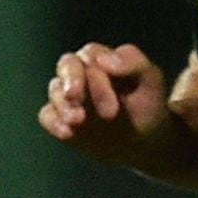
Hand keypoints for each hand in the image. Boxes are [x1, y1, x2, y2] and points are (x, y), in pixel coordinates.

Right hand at [37, 42, 175, 167]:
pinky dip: (54, 122)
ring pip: (55, 89)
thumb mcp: (151, 80)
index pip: (91, 56)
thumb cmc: (147, 103)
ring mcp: (69, 96)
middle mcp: (81, 72)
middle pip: (67, 65)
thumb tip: (105, 59)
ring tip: (78, 120)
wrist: (144, 140)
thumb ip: (133, 63)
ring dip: (63, 104)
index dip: (98, 78)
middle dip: (72, 81)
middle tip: (77, 99)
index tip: (113, 108)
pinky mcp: (61, 118)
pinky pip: (47, 115)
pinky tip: (67, 133)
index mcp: (101, 58)